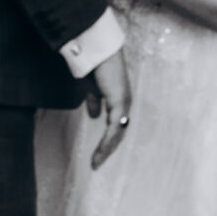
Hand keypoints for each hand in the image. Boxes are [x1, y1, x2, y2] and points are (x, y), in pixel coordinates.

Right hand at [85, 46, 130, 168]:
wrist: (97, 51)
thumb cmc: (94, 66)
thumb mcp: (91, 88)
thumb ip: (94, 101)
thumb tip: (94, 116)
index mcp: (119, 100)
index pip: (116, 126)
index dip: (108, 140)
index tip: (98, 153)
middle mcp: (125, 103)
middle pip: (119, 133)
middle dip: (107, 150)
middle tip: (96, 164)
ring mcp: (124, 103)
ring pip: (117, 133)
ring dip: (106, 149)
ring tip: (96, 162)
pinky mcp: (119, 102)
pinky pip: (114, 127)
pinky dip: (107, 140)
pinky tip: (100, 150)